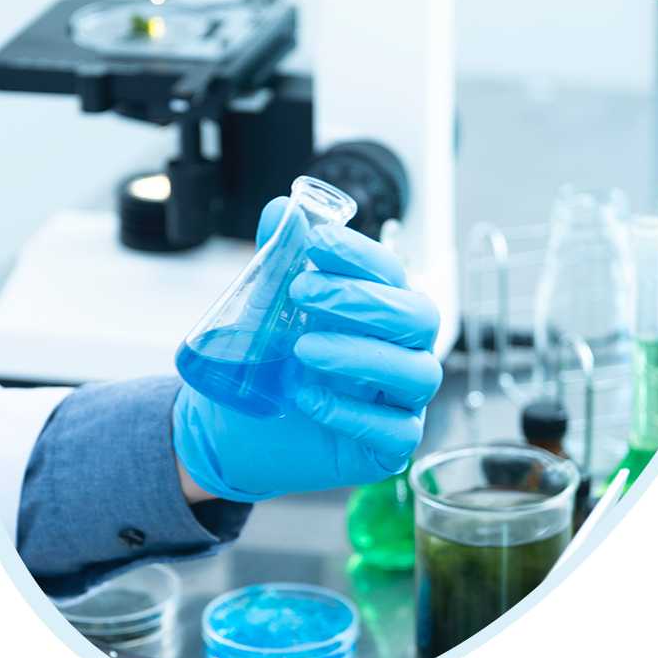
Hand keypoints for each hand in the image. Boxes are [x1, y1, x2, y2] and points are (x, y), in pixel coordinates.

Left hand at [173, 198, 442, 501]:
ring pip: (417, 372)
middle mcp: (402, 351)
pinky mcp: (389, 447)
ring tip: (302, 349)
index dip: (359, 254)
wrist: (237, 430)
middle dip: (362, 299)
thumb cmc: (269, 365)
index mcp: (380, 311)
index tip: (315, 241)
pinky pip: (396, 431)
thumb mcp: (265, 310)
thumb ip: (277, 260)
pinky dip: (352, 412)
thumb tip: (281, 209)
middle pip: (419, 317)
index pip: (391, 273)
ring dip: (360, 354)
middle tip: (301, 293)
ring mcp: (401, 401)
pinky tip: (308, 399)